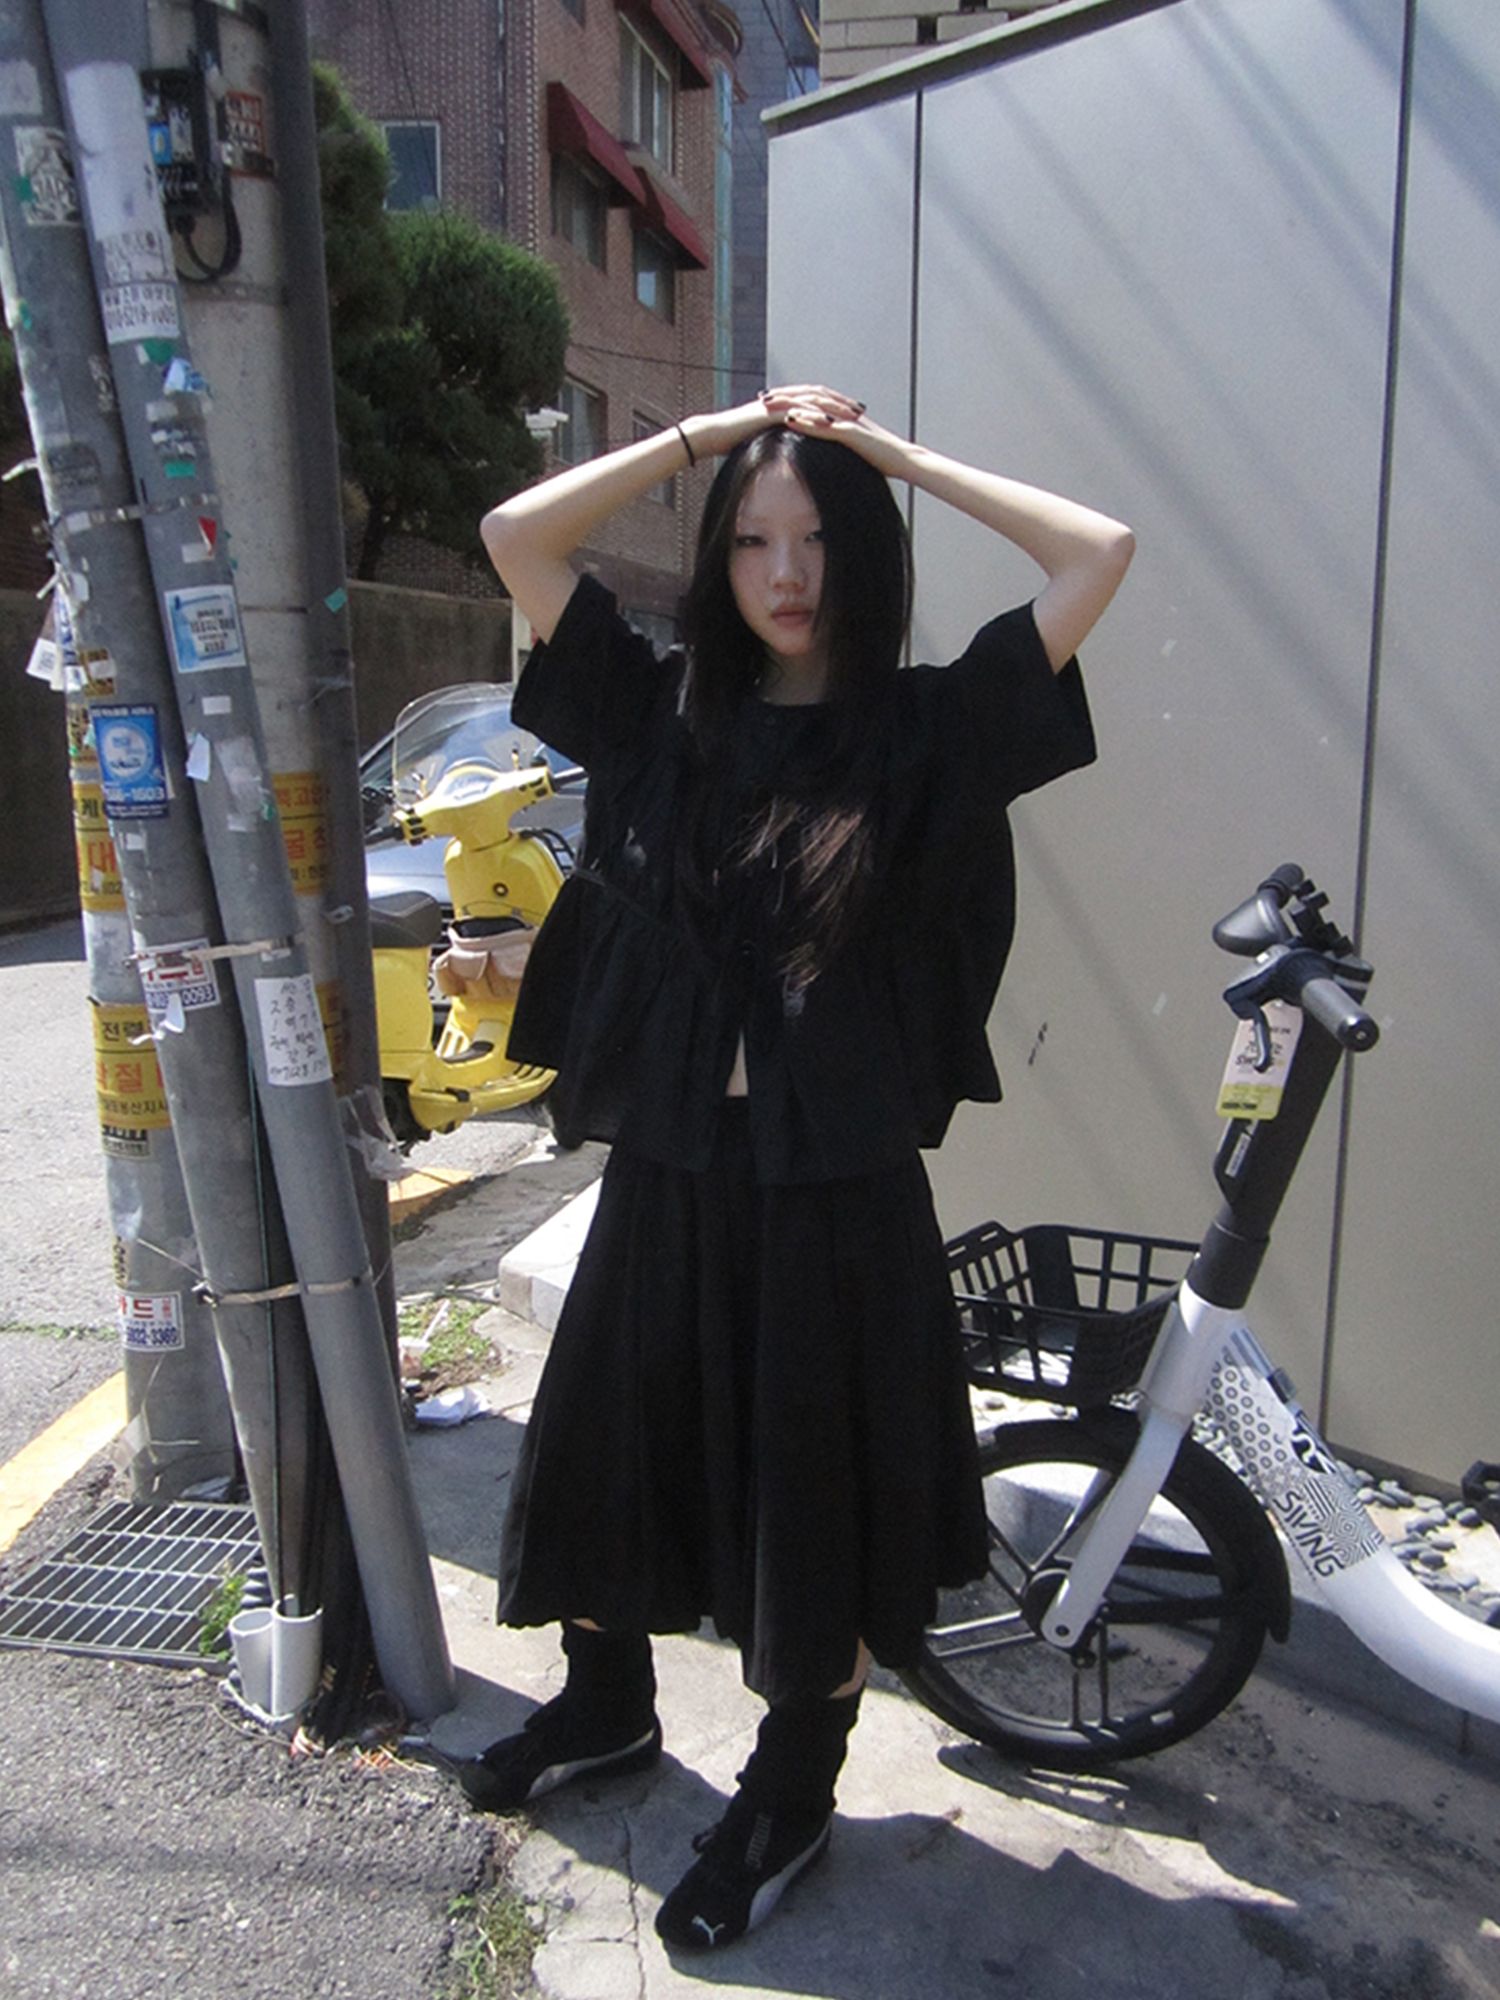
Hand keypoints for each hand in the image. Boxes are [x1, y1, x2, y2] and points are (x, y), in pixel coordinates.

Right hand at [686, 386, 868, 459]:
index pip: (813, 401)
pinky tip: (832, 422)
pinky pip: (799, 410)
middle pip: (818, 395)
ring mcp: (777, 404)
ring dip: (835, 406)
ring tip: (854, 415)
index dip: (833, 405)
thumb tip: (782, 450)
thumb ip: (773, 439)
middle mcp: (782, 400)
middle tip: (861, 410)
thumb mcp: (758, 439)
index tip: (851, 414)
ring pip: (813, 400)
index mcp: (782, 405)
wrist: (711, 436)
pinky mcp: (772, 412)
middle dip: (841, 402)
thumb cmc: (730, 441)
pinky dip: (816, 415)